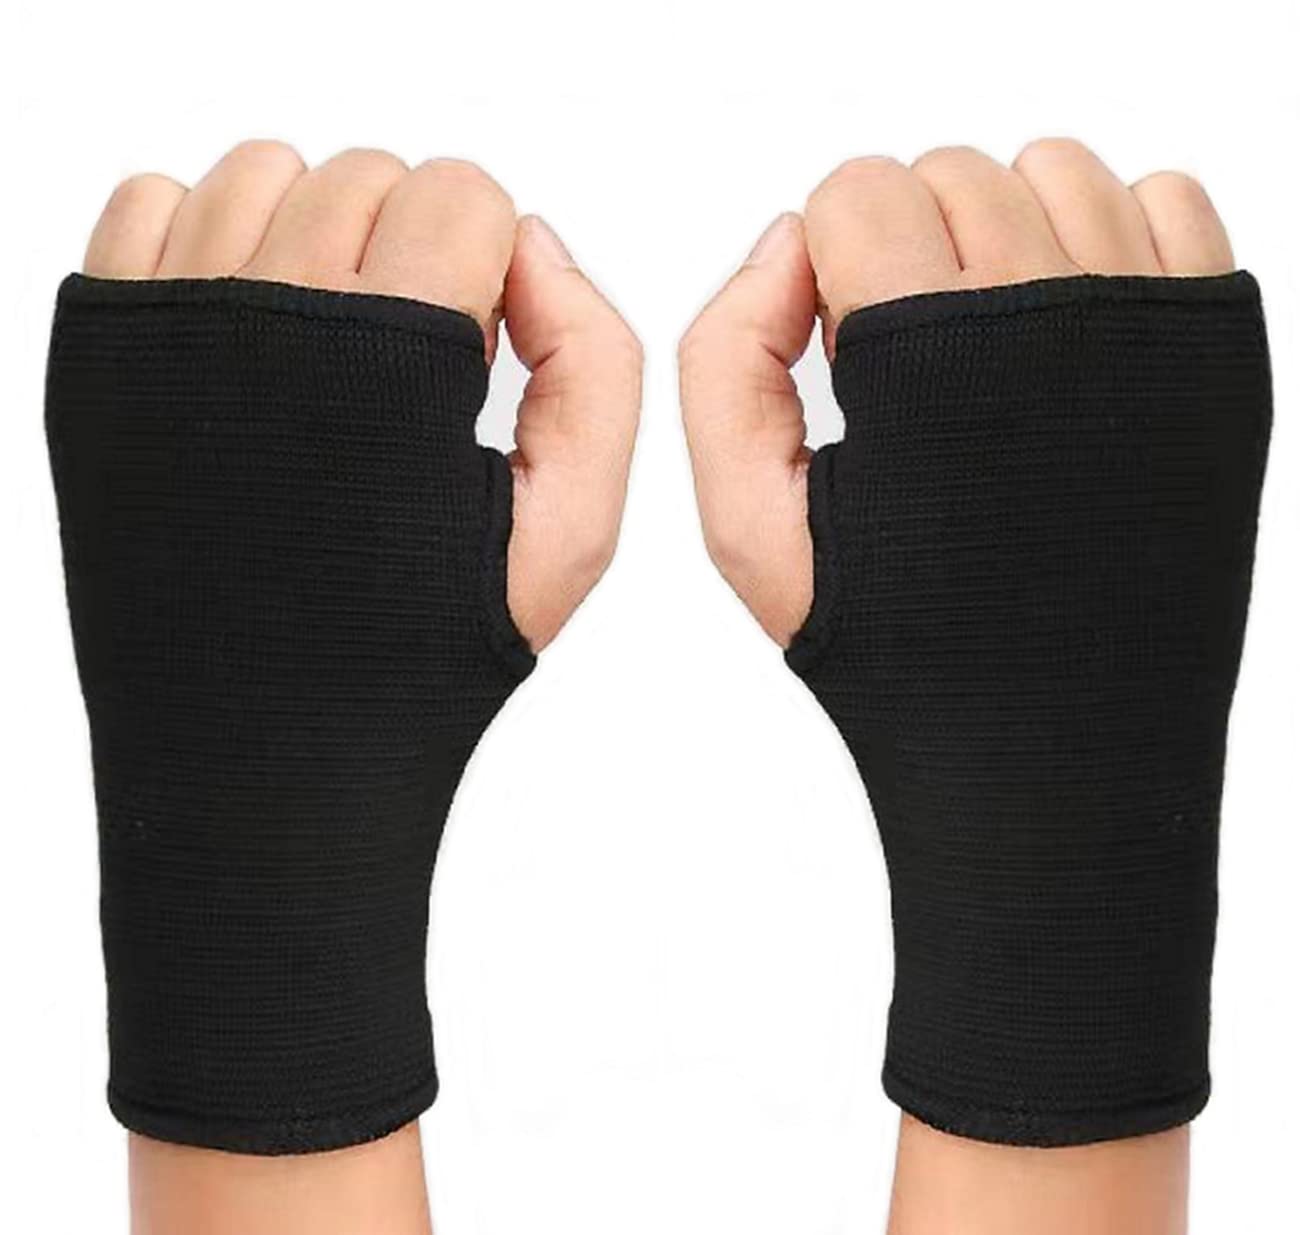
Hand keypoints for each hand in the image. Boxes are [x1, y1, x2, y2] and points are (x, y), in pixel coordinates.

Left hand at [85, 140, 640, 651]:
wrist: (262, 739)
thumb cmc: (423, 643)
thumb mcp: (570, 527)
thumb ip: (596, 363)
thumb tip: (534, 241)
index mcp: (396, 356)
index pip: (462, 192)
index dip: (489, 268)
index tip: (470, 353)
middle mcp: (272, 316)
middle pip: (368, 174)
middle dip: (409, 248)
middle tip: (401, 362)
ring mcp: (171, 323)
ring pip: (263, 170)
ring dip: (314, 234)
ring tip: (326, 345)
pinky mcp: (102, 348)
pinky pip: (151, 200)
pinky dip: (207, 238)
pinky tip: (246, 331)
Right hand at [679, 138, 1233, 645]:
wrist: (1059, 732)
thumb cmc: (897, 637)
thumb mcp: (750, 523)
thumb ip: (724, 360)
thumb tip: (787, 238)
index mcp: (926, 352)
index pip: (855, 190)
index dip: (829, 268)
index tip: (850, 355)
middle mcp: (1048, 311)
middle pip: (950, 172)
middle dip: (907, 246)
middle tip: (917, 361)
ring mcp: (1147, 318)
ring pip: (1054, 169)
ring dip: (1001, 232)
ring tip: (991, 344)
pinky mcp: (1213, 343)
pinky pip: (1166, 200)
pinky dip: (1108, 237)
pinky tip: (1069, 330)